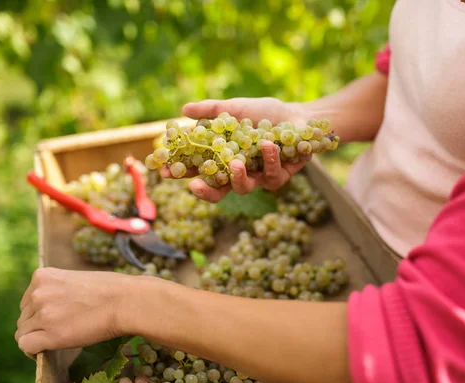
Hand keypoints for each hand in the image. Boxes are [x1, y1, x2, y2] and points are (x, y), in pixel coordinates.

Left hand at [15, 268, 132, 355]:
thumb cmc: (111, 290)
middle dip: (38, 325)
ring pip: (23, 333)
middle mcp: (38, 293)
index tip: (56, 318)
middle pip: (24, 318)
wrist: (126, 301)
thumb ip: (58, 290)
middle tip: (62, 328)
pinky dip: (33, 351)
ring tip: (60, 338)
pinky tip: (46, 351)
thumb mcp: (76, 279)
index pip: (27, 301)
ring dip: (38, 337)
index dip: (39, 312)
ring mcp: (42, 313)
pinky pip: (26, 346)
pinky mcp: (50, 334)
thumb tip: (51, 307)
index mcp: (42, 276)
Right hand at [160, 97, 311, 201]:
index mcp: (224, 159)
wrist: (298, 116)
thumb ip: (211, 111)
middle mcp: (240, 173)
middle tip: (194, 185)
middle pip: (218, 191)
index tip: (166, 171)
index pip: (199, 170)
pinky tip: (266, 144)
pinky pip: (273, 176)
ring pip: (244, 188)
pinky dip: (269, 159)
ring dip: (238, 176)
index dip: (182, 173)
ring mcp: (259, 177)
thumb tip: (183, 110)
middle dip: (205, 191)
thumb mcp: (235, 109)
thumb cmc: (265, 114)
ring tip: (235, 162)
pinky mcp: (281, 177)